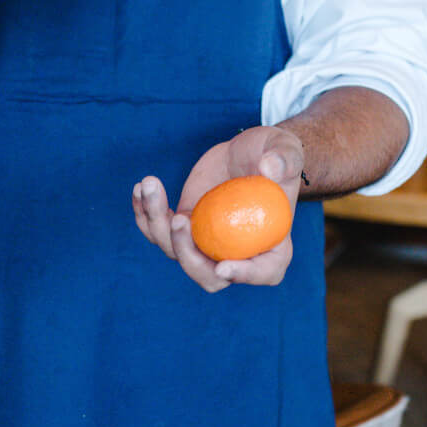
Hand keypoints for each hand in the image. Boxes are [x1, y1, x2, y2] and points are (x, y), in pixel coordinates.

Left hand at [131, 126, 303, 292]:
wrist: (248, 151)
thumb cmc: (274, 154)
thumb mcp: (285, 149)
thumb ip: (283, 159)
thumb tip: (270, 168)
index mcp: (272, 244)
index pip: (263, 271)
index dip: (244, 275)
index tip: (223, 266)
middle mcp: (236, 252)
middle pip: (208, 276)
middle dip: (188, 255)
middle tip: (180, 218)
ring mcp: (207, 242)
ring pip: (176, 252)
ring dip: (156, 224)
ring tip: (150, 185)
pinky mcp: (186, 226)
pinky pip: (158, 231)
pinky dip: (145, 214)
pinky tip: (140, 188)